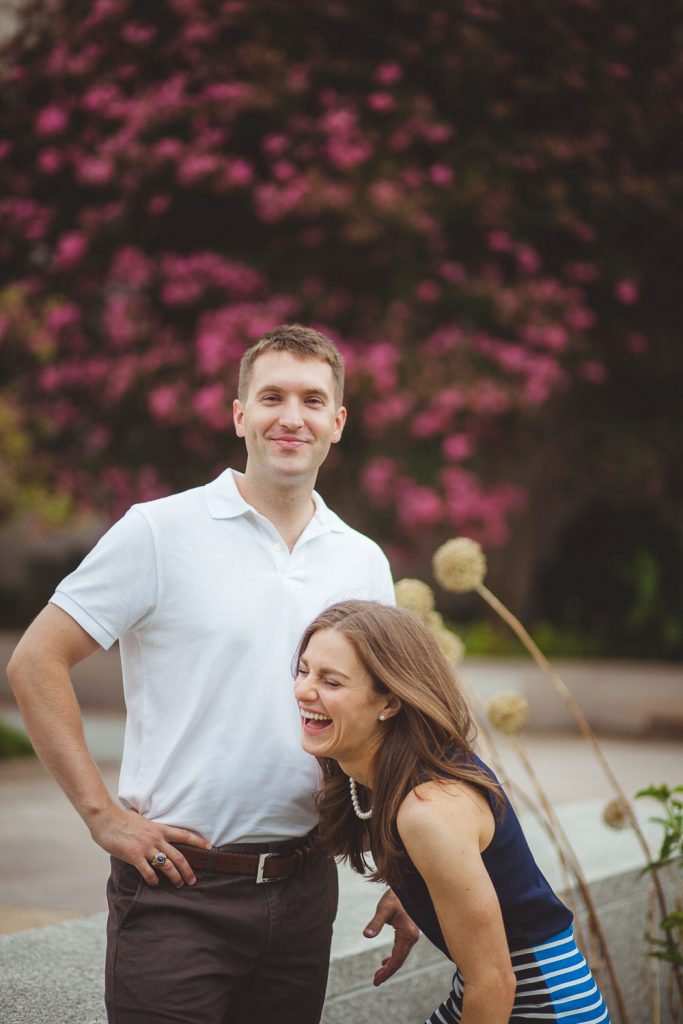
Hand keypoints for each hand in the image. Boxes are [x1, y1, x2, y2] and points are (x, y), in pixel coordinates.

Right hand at [87, 804, 210, 888]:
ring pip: (167, 865)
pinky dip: (154, 879)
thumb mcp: (143, 820)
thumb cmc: (123, 820)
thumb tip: (155, 830)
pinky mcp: (134, 856)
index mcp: (160, 828)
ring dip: (174, 877)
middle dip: (188, 870)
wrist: (107, 820)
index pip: (184, 835)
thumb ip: (152, 828)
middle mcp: (156, 838)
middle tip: (192, 880)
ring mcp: (146, 848)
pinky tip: (155, 884)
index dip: (198, 842)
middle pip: (178, 855)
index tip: (209, 847)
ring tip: (178, 885)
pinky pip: (148, 871)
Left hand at [363, 889, 419, 985]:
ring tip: (378, 974)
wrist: (406, 887)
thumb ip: (375, 923)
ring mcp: (412, 935)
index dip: (388, 971)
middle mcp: (412, 937)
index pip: (397, 958)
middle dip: (388, 972)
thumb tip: (366, 935)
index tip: (377, 981)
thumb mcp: (383, 909)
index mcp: (408, 934)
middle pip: (400, 960)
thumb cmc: (394, 897)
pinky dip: (393, 957)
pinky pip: (401, 949)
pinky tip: (385, 962)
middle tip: (375, 981)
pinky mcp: (409, 932)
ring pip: (401, 956)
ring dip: (390, 966)